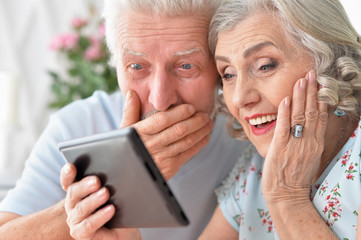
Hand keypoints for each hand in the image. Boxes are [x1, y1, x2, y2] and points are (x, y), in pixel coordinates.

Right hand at [60, 164, 141, 239]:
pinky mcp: (81, 233)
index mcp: (78, 190)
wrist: (121, 230)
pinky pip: (89, 224)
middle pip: (74, 192)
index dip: (67, 174)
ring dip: (93, 200)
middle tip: (96, 181)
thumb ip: (110, 182)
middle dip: (85, 186)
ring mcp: (75, 219)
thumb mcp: (114, 193)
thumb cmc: (116, 208)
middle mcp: (72, 204)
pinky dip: (100, 216)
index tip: (71, 167)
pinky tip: (111, 209)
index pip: (68, 180)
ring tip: (105, 193)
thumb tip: (119, 169)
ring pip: (81, 208)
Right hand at [120, 90, 213, 179]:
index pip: (163, 120)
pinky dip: (199, 144)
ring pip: (186, 141)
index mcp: (141, 132)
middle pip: (178, 130)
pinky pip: (188, 153)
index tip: (190, 107)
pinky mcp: (170, 167)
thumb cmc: (126, 150)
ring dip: (201, 131)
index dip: (179, 113)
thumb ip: (130, 111)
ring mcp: (162, 157)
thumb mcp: (123, 130)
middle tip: (205, 114)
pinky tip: (205, 136)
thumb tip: (132, 92)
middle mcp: (152, 145)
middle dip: (195, 121)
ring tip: (208, 123)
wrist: (128, 176)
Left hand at [262, 70, 327, 202]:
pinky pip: (284, 127)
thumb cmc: (296, 177)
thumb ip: (309, 140)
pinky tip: (285, 99)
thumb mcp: (308, 157)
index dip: (319, 98)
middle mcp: (308, 141)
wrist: (286, 195)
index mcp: (316, 143)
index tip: (319, 83)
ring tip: (300, 80)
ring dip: (299, 97)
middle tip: (311, 73)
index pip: (320, 116)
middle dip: (311, 91)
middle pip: (311, 112)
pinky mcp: (280, 147)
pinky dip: (284, 112)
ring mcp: (295, 144)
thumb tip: (308, 125)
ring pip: (299, 116)